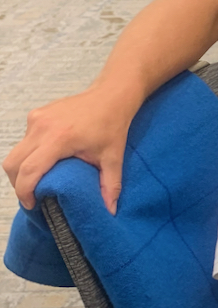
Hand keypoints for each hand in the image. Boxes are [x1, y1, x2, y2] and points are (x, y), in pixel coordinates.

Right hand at [4, 88, 135, 212]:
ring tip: (38, 181)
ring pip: (15, 152)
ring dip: (21, 170)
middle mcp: (41, 127)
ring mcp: (36, 119)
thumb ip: (110, 185)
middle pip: (13, 163)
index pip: (29, 170)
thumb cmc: (113, 126)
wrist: (111, 95)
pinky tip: (44, 161)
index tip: (33, 205)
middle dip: (18, 184)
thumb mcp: (114, 158)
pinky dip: (28, 154)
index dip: (25, 192)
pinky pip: (24, 140)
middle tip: (33, 196)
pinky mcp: (35, 114)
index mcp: (59, 139)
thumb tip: (110, 212)